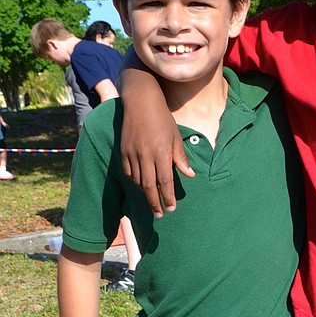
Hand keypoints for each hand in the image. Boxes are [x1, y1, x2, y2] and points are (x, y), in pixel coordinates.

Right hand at [119, 72, 193, 216]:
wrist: (141, 102)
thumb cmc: (162, 119)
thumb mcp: (176, 137)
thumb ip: (181, 158)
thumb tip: (190, 176)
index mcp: (161, 153)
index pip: (165, 182)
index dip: (168, 197)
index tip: (172, 208)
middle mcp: (145, 155)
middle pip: (150, 187)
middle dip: (155, 203)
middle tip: (161, 214)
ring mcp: (132, 154)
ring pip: (138, 181)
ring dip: (146, 194)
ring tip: (153, 202)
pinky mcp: (123, 151)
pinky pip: (129, 173)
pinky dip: (135, 182)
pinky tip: (142, 187)